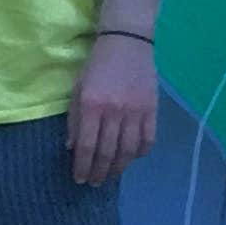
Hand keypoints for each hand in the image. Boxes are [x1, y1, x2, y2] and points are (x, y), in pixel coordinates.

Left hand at [61, 36, 169, 186]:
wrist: (127, 42)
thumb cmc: (97, 65)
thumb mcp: (78, 89)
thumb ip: (75, 120)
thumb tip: (73, 149)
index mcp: (92, 105)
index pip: (87, 146)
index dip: (82, 167)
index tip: (79, 179)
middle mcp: (114, 112)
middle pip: (107, 152)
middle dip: (99, 172)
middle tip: (94, 183)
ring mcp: (136, 112)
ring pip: (128, 150)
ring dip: (119, 167)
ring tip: (111, 175)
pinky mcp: (152, 110)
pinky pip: (148, 139)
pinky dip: (140, 153)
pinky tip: (133, 157)